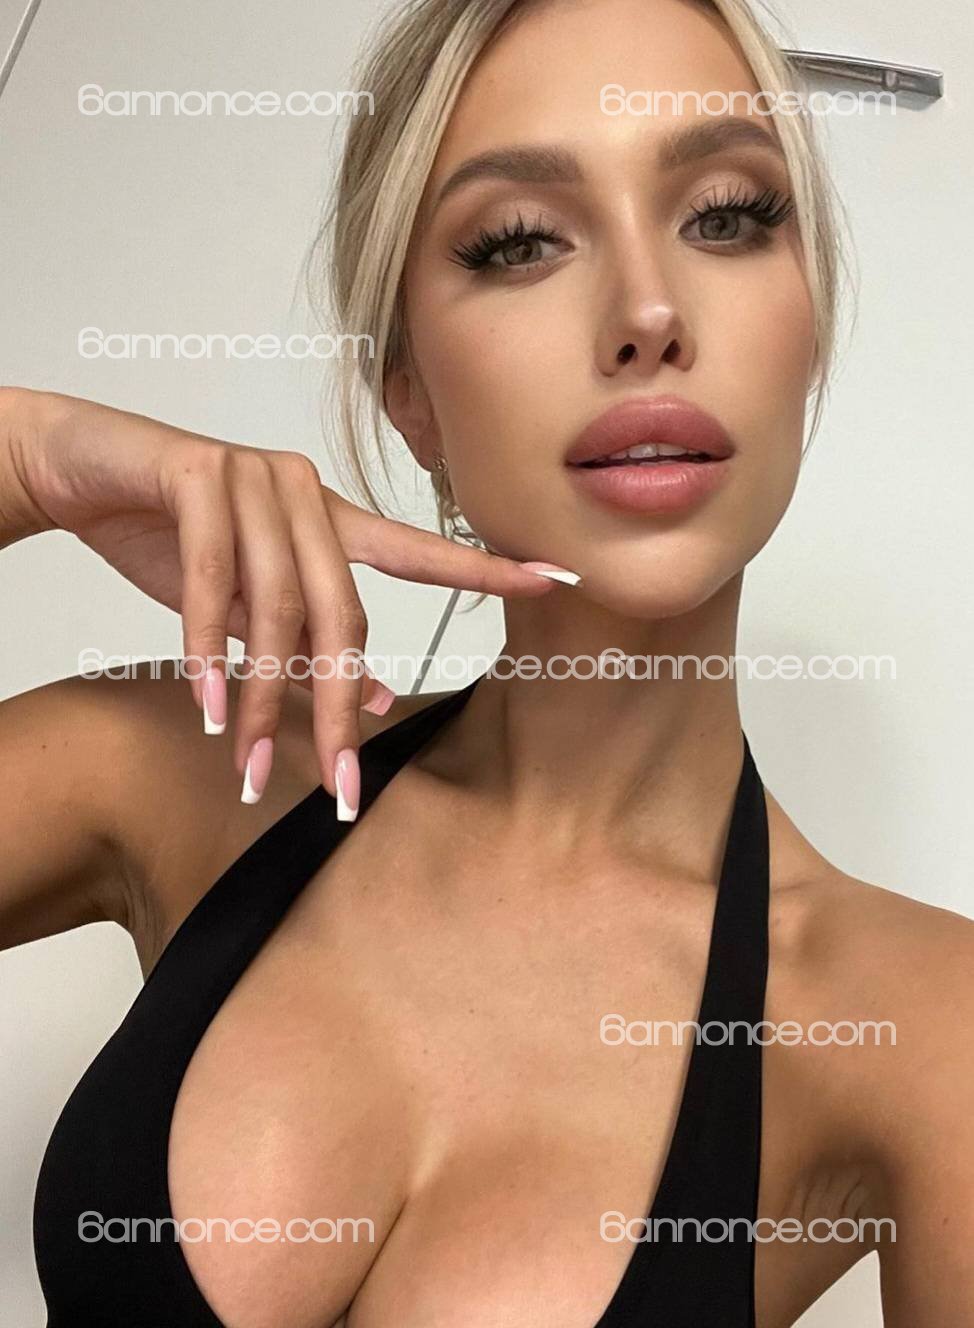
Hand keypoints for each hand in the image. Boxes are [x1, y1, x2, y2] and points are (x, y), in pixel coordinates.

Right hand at [3, 388, 574, 815]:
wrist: (87, 469)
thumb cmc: (175, 535)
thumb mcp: (248, 601)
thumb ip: (309, 640)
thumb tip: (380, 697)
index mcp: (330, 520)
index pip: (417, 550)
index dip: (485, 569)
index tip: (556, 580)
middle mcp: (306, 493)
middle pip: (340, 616)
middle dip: (338, 709)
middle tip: (342, 787)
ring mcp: (253, 478)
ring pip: (273, 608)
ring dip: (263, 697)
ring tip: (250, 763)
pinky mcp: (195, 475)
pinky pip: (210, 578)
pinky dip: (206, 648)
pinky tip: (210, 706)